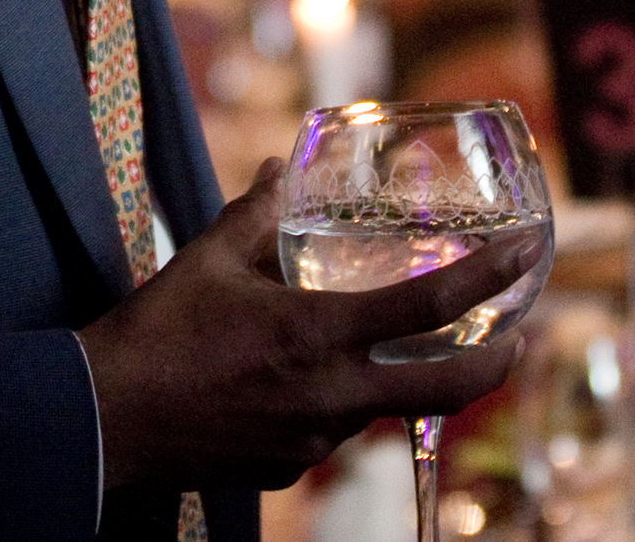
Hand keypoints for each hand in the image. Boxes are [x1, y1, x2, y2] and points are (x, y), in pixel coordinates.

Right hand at [79, 163, 542, 494]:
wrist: (105, 421)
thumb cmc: (156, 333)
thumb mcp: (209, 257)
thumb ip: (256, 211)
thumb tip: (279, 166)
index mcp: (317, 333)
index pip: (429, 305)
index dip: (489, 277)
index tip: (528, 254)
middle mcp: (330, 394)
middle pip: (446, 388)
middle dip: (498, 363)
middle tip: (523, 336)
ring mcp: (314, 440)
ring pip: (381, 405)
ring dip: (397, 375)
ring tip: (387, 342)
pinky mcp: (291, 468)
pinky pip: (334, 429)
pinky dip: (338, 400)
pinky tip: (304, 379)